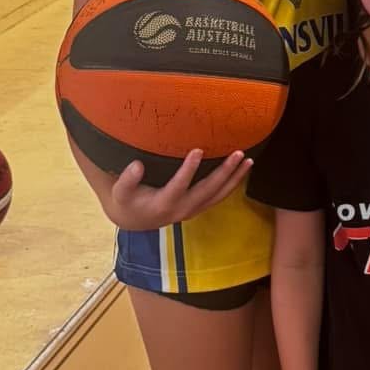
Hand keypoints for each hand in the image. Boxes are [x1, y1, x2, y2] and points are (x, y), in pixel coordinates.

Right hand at [100, 148, 249, 231]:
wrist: (135, 220)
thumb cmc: (127, 201)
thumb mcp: (120, 193)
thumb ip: (127, 180)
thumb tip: (136, 165)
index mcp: (163, 205)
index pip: (178, 187)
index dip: (188, 170)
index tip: (198, 149)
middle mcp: (182, 209)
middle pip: (208, 191)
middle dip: (224, 172)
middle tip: (238, 153)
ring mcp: (193, 210)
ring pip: (218, 195)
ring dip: (235, 178)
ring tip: (248, 160)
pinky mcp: (199, 207)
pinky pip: (219, 196)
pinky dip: (232, 184)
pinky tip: (242, 169)